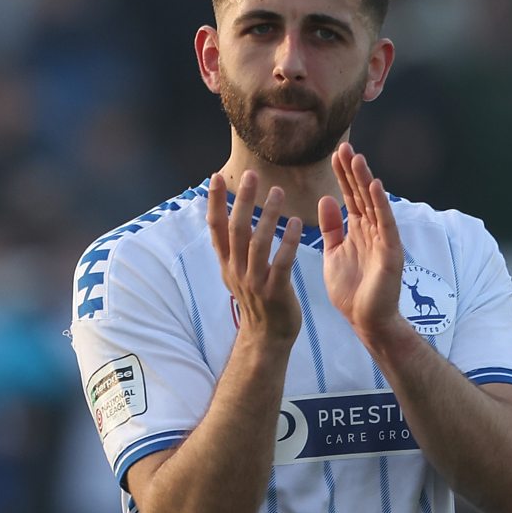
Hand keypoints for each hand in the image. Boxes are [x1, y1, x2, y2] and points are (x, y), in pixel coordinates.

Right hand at [207, 171, 303, 345]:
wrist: (266, 337)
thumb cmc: (256, 298)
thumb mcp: (237, 272)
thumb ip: (234, 247)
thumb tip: (229, 216)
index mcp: (227, 263)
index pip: (216, 228)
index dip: (215, 202)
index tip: (215, 177)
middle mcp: (236, 270)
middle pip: (236, 230)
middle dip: (243, 201)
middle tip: (252, 175)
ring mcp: (254, 282)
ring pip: (258, 243)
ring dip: (267, 215)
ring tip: (278, 191)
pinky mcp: (274, 291)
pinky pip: (281, 262)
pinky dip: (288, 241)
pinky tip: (296, 222)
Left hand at [318, 142, 405, 340]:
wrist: (366, 321)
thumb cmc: (351, 291)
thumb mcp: (334, 253)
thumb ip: (332, 227)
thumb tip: (326, 199)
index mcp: (358, 230)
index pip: (350, 197)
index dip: (343, 175)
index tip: (334, 154)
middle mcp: (373, 230)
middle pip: (362, 194)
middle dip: (353, 171)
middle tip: (344, 146)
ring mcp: (383, 239)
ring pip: (374, 204)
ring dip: (366, 180)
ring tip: (357, 158)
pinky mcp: (391, 251)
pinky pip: (386, 223)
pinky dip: (381, 203)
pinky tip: (375, 185)